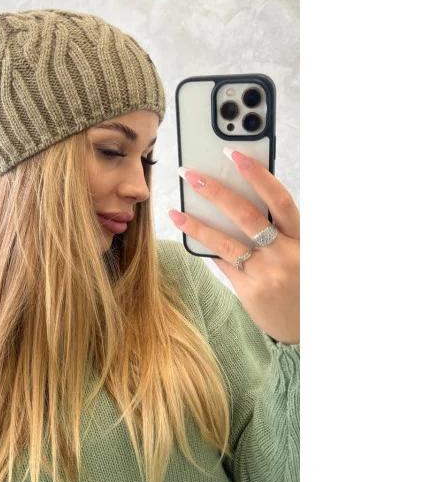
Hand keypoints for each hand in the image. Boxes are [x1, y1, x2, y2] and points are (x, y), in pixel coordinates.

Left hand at [169, 149, 299, 344]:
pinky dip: (206, 247)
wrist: (308, 328)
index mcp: (302, 238)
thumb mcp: (298, 253)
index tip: (234, 154)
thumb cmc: (300, 282)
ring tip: (174, 211)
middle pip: (247, 215)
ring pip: (225, 242)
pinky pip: (222, 264)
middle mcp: (286, 253)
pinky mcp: (250, 291)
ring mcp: (267, 273)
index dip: (257, 174)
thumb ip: (274, 232)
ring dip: (197, 223)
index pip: (279, 199)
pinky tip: (187, 233)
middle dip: (216, 191)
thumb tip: (230, 206)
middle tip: (191, 173)